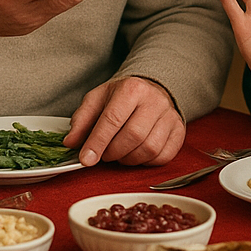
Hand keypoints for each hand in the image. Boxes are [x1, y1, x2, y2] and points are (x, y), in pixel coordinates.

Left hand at [65, 76, 185, 166]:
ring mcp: (170, 116)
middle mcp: (154, 100)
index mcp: (131, 88)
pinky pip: (163, 156)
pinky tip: (136, 154)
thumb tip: (70, 142)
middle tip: (104, 154)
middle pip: (133, 136)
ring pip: (149, 148)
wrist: (151, 90)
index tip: (86, 159)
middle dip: (113, 152)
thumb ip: (82, 119)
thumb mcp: (98, 99)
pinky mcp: (179, 131)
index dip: (97, 142)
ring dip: (129, 159)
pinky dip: (146, 162)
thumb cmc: (122, 97)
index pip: (112, 119)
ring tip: (119, 153)